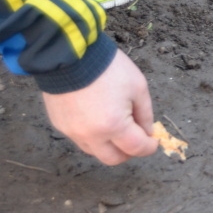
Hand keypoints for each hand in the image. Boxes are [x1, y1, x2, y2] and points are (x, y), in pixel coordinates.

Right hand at [41, 49, 159, 164]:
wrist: (69, 54)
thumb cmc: (108, 68)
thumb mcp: (138, 88)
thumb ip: (145, 115)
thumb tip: (146, 132)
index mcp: (113, 126)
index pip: (136, 149)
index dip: (149, 147)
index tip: (154, 141)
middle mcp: (90, 135)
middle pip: (113, 159)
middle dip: (128, 152)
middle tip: (135, 138)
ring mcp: (72, 131)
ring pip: (95, 151)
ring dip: (109, 145)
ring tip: (116, 127)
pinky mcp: (59, 124)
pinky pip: (80, 139)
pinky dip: (92, 136)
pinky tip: (98, 118)